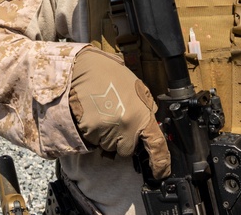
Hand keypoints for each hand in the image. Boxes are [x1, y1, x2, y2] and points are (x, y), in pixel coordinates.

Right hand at [68, 47, 170, 178]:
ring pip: (109, 146)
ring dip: (106, 136)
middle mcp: (126, 126)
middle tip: (115, 118)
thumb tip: (150, 123)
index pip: (156, 145)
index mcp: (142, 115)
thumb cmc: (108, 74)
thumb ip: (145, 108)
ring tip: (101, 113)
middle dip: (123, 139)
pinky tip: (91, 115)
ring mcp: (106, 131)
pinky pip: (94, 141)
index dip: (160, 162)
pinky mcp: (89, 132)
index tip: (160, 172)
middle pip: (127, 149)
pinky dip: (93, 133)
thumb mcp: (136, 87)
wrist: (80, 68)